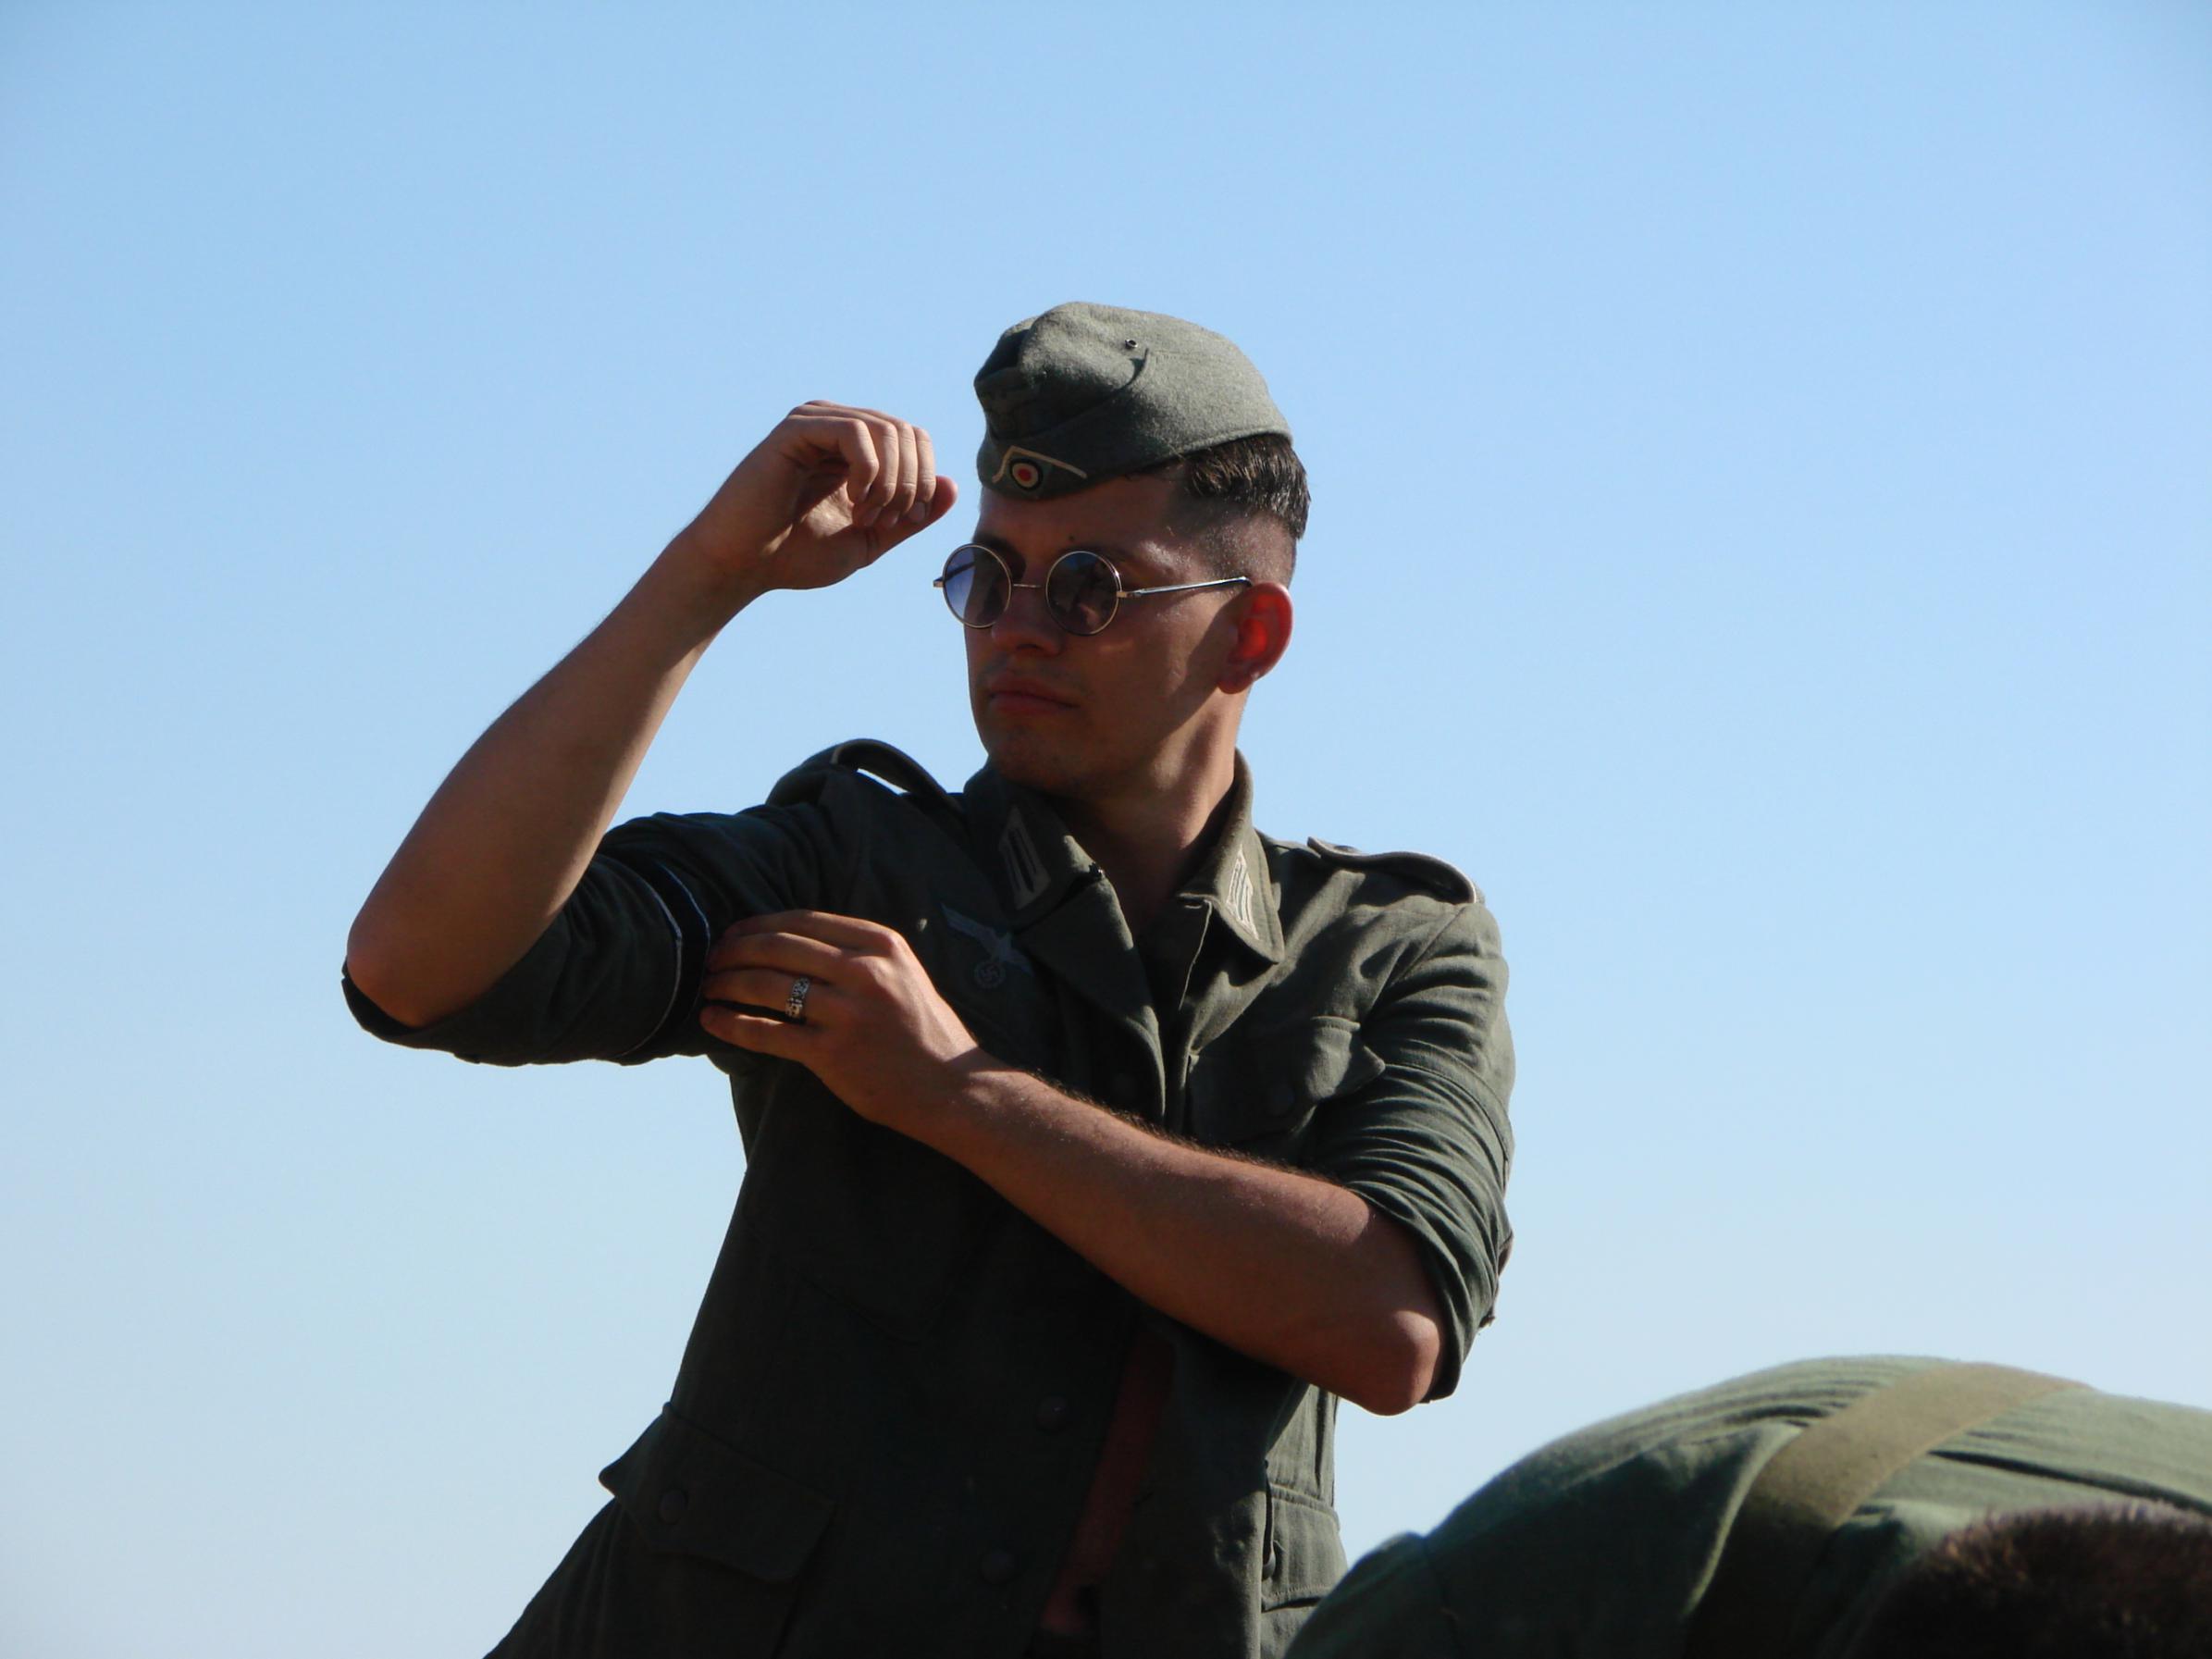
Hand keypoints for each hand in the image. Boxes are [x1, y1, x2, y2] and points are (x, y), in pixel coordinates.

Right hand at [672, 402, 959, 596]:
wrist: (742, 566)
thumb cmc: (795, 555)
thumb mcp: (871, 538)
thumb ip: (911, 516)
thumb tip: (952, 485)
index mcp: (855, 449)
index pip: (915, 439)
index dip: (922, 481)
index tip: (898, 523)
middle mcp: (836, 426)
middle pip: (908, 431)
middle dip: (909, 483)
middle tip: (883, 522)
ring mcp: (815, 422)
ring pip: (888, 429)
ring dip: (890, 482)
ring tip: (866, 516)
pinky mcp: (796, 428)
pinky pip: (856, 431)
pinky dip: (869, 471)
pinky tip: (853, 500)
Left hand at [699, 911, 986, 1134]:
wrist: (953, 1087)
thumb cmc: (926, 1033)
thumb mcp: (905, 974)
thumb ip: (861, 954)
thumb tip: (795, 943)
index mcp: (882, 944)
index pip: (804, 921)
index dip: (759, 924)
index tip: (734, 933)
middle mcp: (865, 971)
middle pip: (779, 947)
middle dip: (734, 950)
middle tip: (710, 959)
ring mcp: (848, 1012)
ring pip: (767, 986)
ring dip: (727, 984)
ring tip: (707, 987)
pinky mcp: (832, 1053)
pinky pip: (768, 1033)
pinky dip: (732, 1025)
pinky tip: (713, 1020)